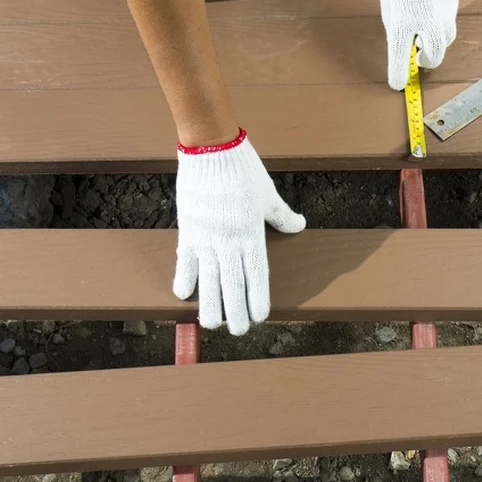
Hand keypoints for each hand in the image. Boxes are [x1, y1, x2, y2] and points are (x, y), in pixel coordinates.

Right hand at [172, 129, 305, 334]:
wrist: (211, 149)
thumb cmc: (243, 170)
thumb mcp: (268, 194)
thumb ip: (282, 216)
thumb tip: (299, 226)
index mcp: (251, 232)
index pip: (256, 273)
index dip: (258, 296)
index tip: (261, 316)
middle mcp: (229, 239)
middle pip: (232, 282)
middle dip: (236, 309)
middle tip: (239, 331)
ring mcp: (206, 236)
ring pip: (208, 278)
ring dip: (210, 303)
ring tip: (212, 324)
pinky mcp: (188, 228)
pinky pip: (185, 259)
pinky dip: (184, 277)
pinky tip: (183, 296)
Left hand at [378, 0, 460, 89]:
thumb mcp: (389, 2)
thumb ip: (397, 24)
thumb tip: (405, 39)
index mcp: (403, 25)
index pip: (400, 62)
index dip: (398, 77)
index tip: (398, 84)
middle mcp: (428, 24)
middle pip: (434, 58)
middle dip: (425, 62)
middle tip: (417, 57)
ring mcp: (445, 13)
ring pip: (446, 39)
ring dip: (435, 43)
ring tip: (424, 32)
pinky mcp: (455, 1)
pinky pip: (450, 18)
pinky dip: (441, 20)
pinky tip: (431, 7)